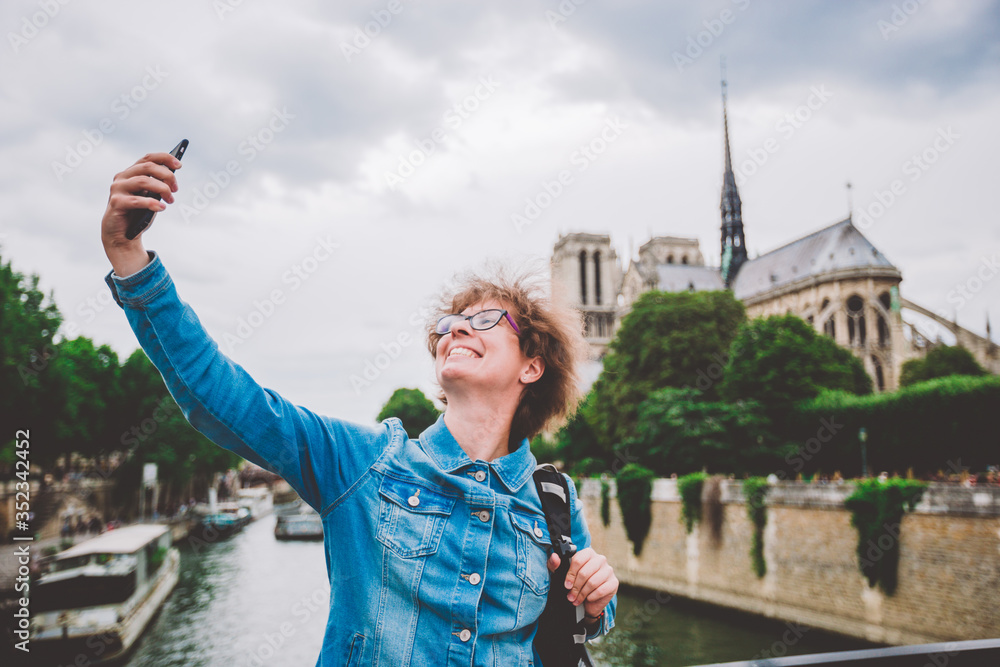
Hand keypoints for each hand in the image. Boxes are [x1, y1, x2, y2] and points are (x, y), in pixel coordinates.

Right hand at [101, 152, 181, 275]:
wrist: (123, 235)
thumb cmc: (138, 214)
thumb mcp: (151, 197)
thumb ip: (158, 186)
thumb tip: (171, 177)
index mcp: (132, 173)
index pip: (148, 158)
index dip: (164, 158)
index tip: (179, 164)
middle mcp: (123, 177)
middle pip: (147, 167)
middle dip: (167, 176)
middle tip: (175, 189)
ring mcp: (117, 188)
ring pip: (143, 181)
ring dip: (162, 189)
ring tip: (170, 200)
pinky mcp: (116, 202)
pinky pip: (137, 200)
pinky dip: (151, 203)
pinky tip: (161, 208)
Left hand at [547, 547, 617, 622]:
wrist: (588, 601)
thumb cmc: (575, 584)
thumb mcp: (562, 575)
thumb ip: (555, 565)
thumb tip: (554, 557)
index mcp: (588, 553)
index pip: (578, 560)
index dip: (570, 574)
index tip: (566, 585)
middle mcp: (600, 559)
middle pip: (585, 572)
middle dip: (576, 587)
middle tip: (570, 595)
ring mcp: (608, 570)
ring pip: (592, 582)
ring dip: (582, 594)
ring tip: (576, 599)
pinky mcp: (614, 582)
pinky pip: (601, 590)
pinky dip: (592, 596)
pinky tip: (588, 598)